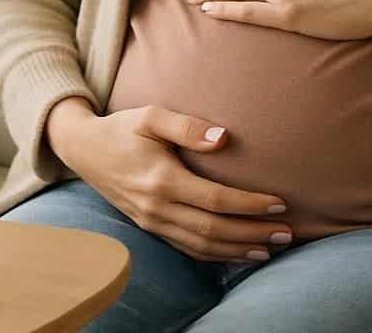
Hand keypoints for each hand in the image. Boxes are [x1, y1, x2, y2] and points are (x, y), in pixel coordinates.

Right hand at [58, 106, 292, 263]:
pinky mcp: (150, 227)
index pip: (216, 200)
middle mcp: (157, 207)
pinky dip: (216, 255)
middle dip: (253, 233)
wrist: (84, 150)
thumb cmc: (122, 128)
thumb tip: (225, 139)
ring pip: (202, 245)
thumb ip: (188, 126)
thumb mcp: (151, 116)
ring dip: (239, 249)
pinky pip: (187, 249)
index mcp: (161, 180)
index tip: (279, 203)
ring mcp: (152, 222)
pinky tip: (238, 253)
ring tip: (271, 247)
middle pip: (214, 229)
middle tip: (287, 232)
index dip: (250, 205)